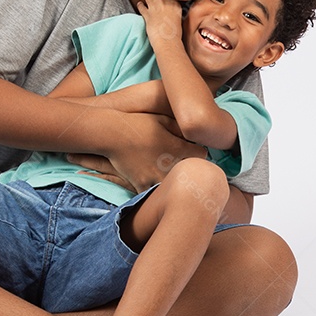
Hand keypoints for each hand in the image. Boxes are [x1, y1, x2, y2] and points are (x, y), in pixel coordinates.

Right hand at [69, 112, 204, 192]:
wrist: (112, 133)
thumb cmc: (139, 123)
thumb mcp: (164, 119)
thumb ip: (182, 128)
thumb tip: (194, 133)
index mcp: (178, 148)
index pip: (203, 155)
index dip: (199, 152)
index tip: (193, 150)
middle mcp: (170, 165)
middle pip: (191, 175)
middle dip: (189, 169)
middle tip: (183, 165)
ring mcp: (156, 177)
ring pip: (174, 187)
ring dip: (174, 183)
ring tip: (172, 179)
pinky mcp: (142, 184)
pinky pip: (154, 195)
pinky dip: (155, 192)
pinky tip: (156, 187)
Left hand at [136, 0, 184, 44]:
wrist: (168, 42)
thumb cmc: (177, 33)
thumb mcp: (180, 16)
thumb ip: (175, 8)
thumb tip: (173, 5)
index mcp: (174, 2)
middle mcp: (164, 3)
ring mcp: (155, 8)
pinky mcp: (147, 16)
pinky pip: (142, 8)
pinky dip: (140, 5)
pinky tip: (139, 3)